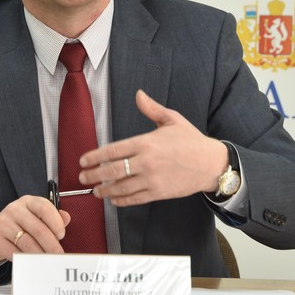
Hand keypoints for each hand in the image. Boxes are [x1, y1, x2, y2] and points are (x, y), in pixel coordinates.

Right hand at [0, 195, 70, 265]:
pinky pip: (15, 253)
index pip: (44, 208)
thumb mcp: (34, 217)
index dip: (56, 223)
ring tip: (48, 262)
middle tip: (59, 256)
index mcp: (28, 202)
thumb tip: (66, 218)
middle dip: (52, 245)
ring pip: (28, 243)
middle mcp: (14, 209)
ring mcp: (3, 223)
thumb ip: (52, 217)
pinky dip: (25, 260)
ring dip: (41, 255)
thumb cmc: (18, 226)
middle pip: (38, 229)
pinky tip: (31, 263)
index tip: (62, 235)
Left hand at [78, 89, 228, 206]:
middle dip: (93, 175)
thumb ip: (152, 109)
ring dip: (105, 190)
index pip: (113, 151)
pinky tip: (114, 199)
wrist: (211, 163)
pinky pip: (135, 198)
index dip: (95, 157)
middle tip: (83, 178)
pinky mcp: (159, 193)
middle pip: (112, 171)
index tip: (83, 161)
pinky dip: (122, 200)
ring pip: (121, 187)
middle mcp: (146, 162)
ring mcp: (152, 180)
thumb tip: (139, 94)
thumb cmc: (191, 141)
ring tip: (96, 191)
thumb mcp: (172, 120)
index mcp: (146, 143)